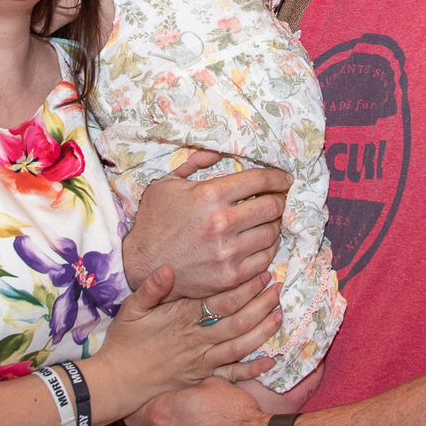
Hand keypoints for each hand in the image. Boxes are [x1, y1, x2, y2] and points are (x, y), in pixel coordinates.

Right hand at [89, 266, 281, 424]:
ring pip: (240, 345)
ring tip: (280, 315)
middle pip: (238, 320)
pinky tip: (270, 361)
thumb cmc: (123, 342)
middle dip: (262, 303)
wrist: (116, 382)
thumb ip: (151, 289)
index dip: (246, 287)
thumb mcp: (131, 309)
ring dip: (263, 330)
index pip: (222, 300)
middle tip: (279, 288)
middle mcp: (197, 339)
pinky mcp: (201, 378)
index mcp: (182, 318)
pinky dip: (252, 370)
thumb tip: (167, 268)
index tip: (262, 274)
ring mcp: (201, 361)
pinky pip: (231, 375)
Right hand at [122, 161, 289, 297]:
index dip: (278, 178)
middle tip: (279, 199)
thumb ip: (194, 162)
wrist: (140, 265)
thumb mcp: (167, 184)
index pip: (259, 180)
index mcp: (209, 195)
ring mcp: (227, 252)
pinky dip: (268, 249)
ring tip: (270, 221)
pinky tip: (261, 243)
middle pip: (272, 206)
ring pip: (272, 233)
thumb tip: (217, 149)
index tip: (285, 179)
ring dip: (275, 225)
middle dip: (280, 200)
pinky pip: (265, 260)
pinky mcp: (229, 276)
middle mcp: (221, 223)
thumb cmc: (153, 221)